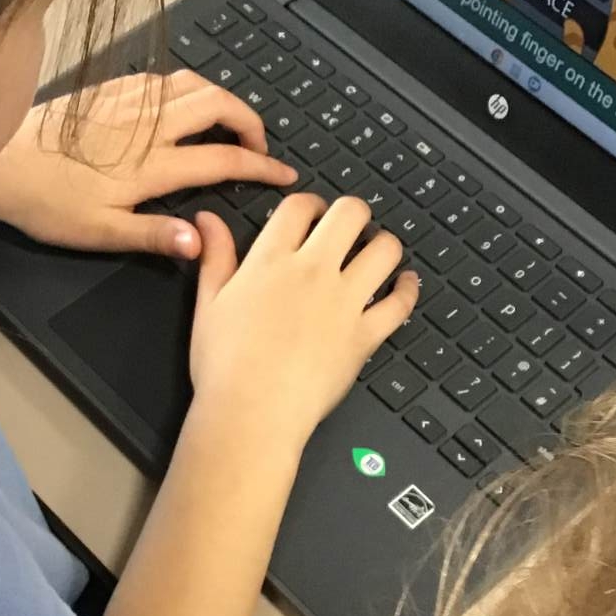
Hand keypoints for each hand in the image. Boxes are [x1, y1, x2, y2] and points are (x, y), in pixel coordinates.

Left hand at [0, 71, 296, 256]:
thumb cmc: (46, 204)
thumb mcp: (100, 233)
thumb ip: (155, 236)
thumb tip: (201, 242)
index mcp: (153, 164)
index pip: (224, 158)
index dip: (262, 166)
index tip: (284, 175)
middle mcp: (148, 124)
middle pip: (218, 104)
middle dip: (250, 120)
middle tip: (258, 145)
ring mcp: (128, 101)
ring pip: (192, 82)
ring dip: (221, 97)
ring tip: (228, 122)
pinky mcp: (107, 89)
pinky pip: (161, 77)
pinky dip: (186, 86)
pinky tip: (180, 105)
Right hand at [190, 195, 417, 449]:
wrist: (252, 413)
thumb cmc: (223, 365)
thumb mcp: (208, 304)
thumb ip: (214, 256)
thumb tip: (207, 219)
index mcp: (271, 260)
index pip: (299, 206)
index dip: (310, 202)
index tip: (313, 212)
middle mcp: (313, 271)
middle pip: (350, 214)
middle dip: (352, 213)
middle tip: (349, 228)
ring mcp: (345, 302)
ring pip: (384, 250)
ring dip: (384, 245)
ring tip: (377, 252)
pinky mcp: (366, 335)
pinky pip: (400, 303)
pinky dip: (408, 289)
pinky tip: (405, 284)